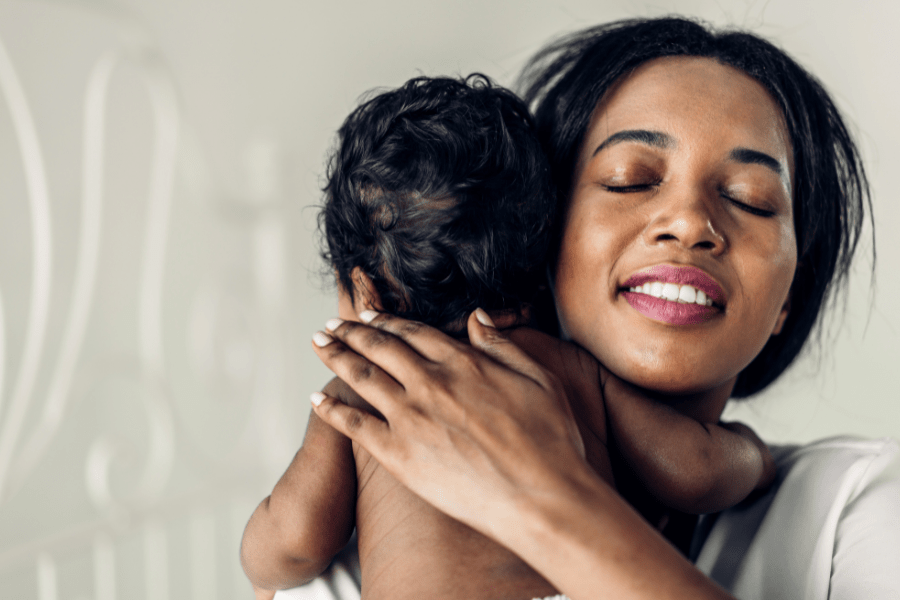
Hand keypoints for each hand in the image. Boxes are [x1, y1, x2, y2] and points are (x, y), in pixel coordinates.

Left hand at [309, 309, 589, 541]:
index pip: (413, 333)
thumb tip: (476, 317)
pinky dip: (332, 409)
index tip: (369, 316)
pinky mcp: (399, 455)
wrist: (543, 498)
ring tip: (318, 344)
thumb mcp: (538, 379)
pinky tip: (316, 399)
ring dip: (335, 357)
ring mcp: (411, 418)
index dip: (386, 322)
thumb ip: (502, 345)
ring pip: (362, 377)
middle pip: (380, 348)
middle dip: (351, 332)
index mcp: (463, 363)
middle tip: (331, 325)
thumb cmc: (551, 443)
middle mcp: (430, 383)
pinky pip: (355, 426)